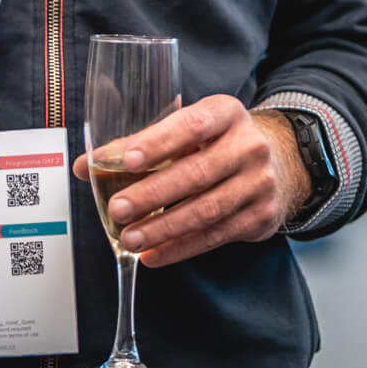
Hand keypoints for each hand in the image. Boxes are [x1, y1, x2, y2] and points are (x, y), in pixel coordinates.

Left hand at [71, 96, 307, 267]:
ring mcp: (259, 183)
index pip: (190, 126)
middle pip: (196, 173)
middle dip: (152, 194)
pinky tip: (153, 254)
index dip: (158, 143)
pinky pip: (215, 236)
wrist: (279, 164)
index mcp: (225, 113)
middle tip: (117, 208)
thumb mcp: (187, 132)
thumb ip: (137, 145)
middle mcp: (248, 146)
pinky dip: (180, 248)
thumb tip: (86, 165)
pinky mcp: (262, 217)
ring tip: (130, 237)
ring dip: (163, 228)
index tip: (127, 160)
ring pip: (206, 210)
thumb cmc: (216, 144)